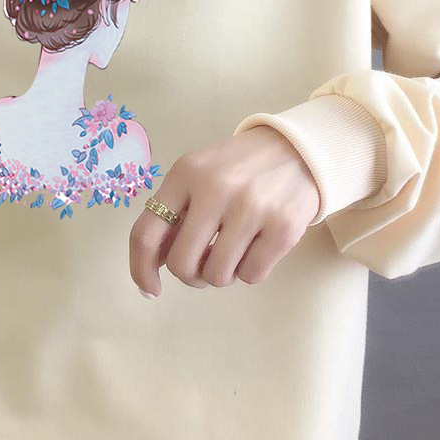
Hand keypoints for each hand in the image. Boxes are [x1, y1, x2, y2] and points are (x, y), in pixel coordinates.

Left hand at [129, 127, 321, 297]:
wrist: (298, 149)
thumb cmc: (238, 170)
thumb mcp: (198, 176)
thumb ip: (174, 213)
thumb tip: (154, 264)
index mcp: (185, 173)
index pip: (146, 233)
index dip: (141, 268)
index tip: (149, 289)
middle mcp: (215, 188)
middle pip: (182, 263)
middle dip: (191, 274)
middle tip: (206, 263)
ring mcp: (251, 207)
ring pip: (217, 275)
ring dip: (223, 274)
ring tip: (234, 250)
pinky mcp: (283, 227)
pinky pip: (251, 275)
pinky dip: (250, 270)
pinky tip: (257, 246)